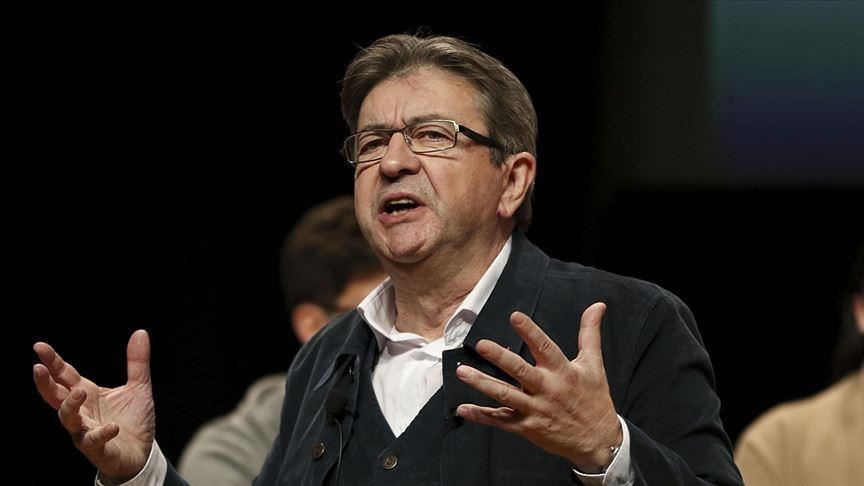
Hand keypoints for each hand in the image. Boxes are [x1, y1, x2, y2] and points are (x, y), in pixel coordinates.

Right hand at [33, 330, 155, 481]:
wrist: (141, 453)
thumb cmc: (133, 421)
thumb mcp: (139, 387)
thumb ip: (137, 362)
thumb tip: (140, 332)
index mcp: (87, 393)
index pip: (64, 375)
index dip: (52, 362)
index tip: (40, 347)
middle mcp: (82, 411)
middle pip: (56, 396)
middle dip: (45, 383)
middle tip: (38, 368)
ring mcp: (86, 430)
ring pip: (68, 418)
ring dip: (70, 406)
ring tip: (80, 392)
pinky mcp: (97, 448)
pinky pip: (94, 441)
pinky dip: (101, 433)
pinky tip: (112, 427)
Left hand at [456, 303, 621, 471]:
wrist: (598, 441)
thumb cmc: (594, 399)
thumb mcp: (593, 365)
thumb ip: (589, 334)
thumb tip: (597, 305)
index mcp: (562, 372)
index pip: (545, 347)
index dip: (530, 332)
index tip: (515, 317)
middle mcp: (547, 389)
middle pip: (520, 371)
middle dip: (500, 358)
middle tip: (481, 345)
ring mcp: (535, 409)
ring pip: (504, 395)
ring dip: (482, 383)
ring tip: (462, 372)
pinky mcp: (527, 427)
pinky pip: (501, 420)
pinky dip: (481, 415)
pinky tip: (463, 409)